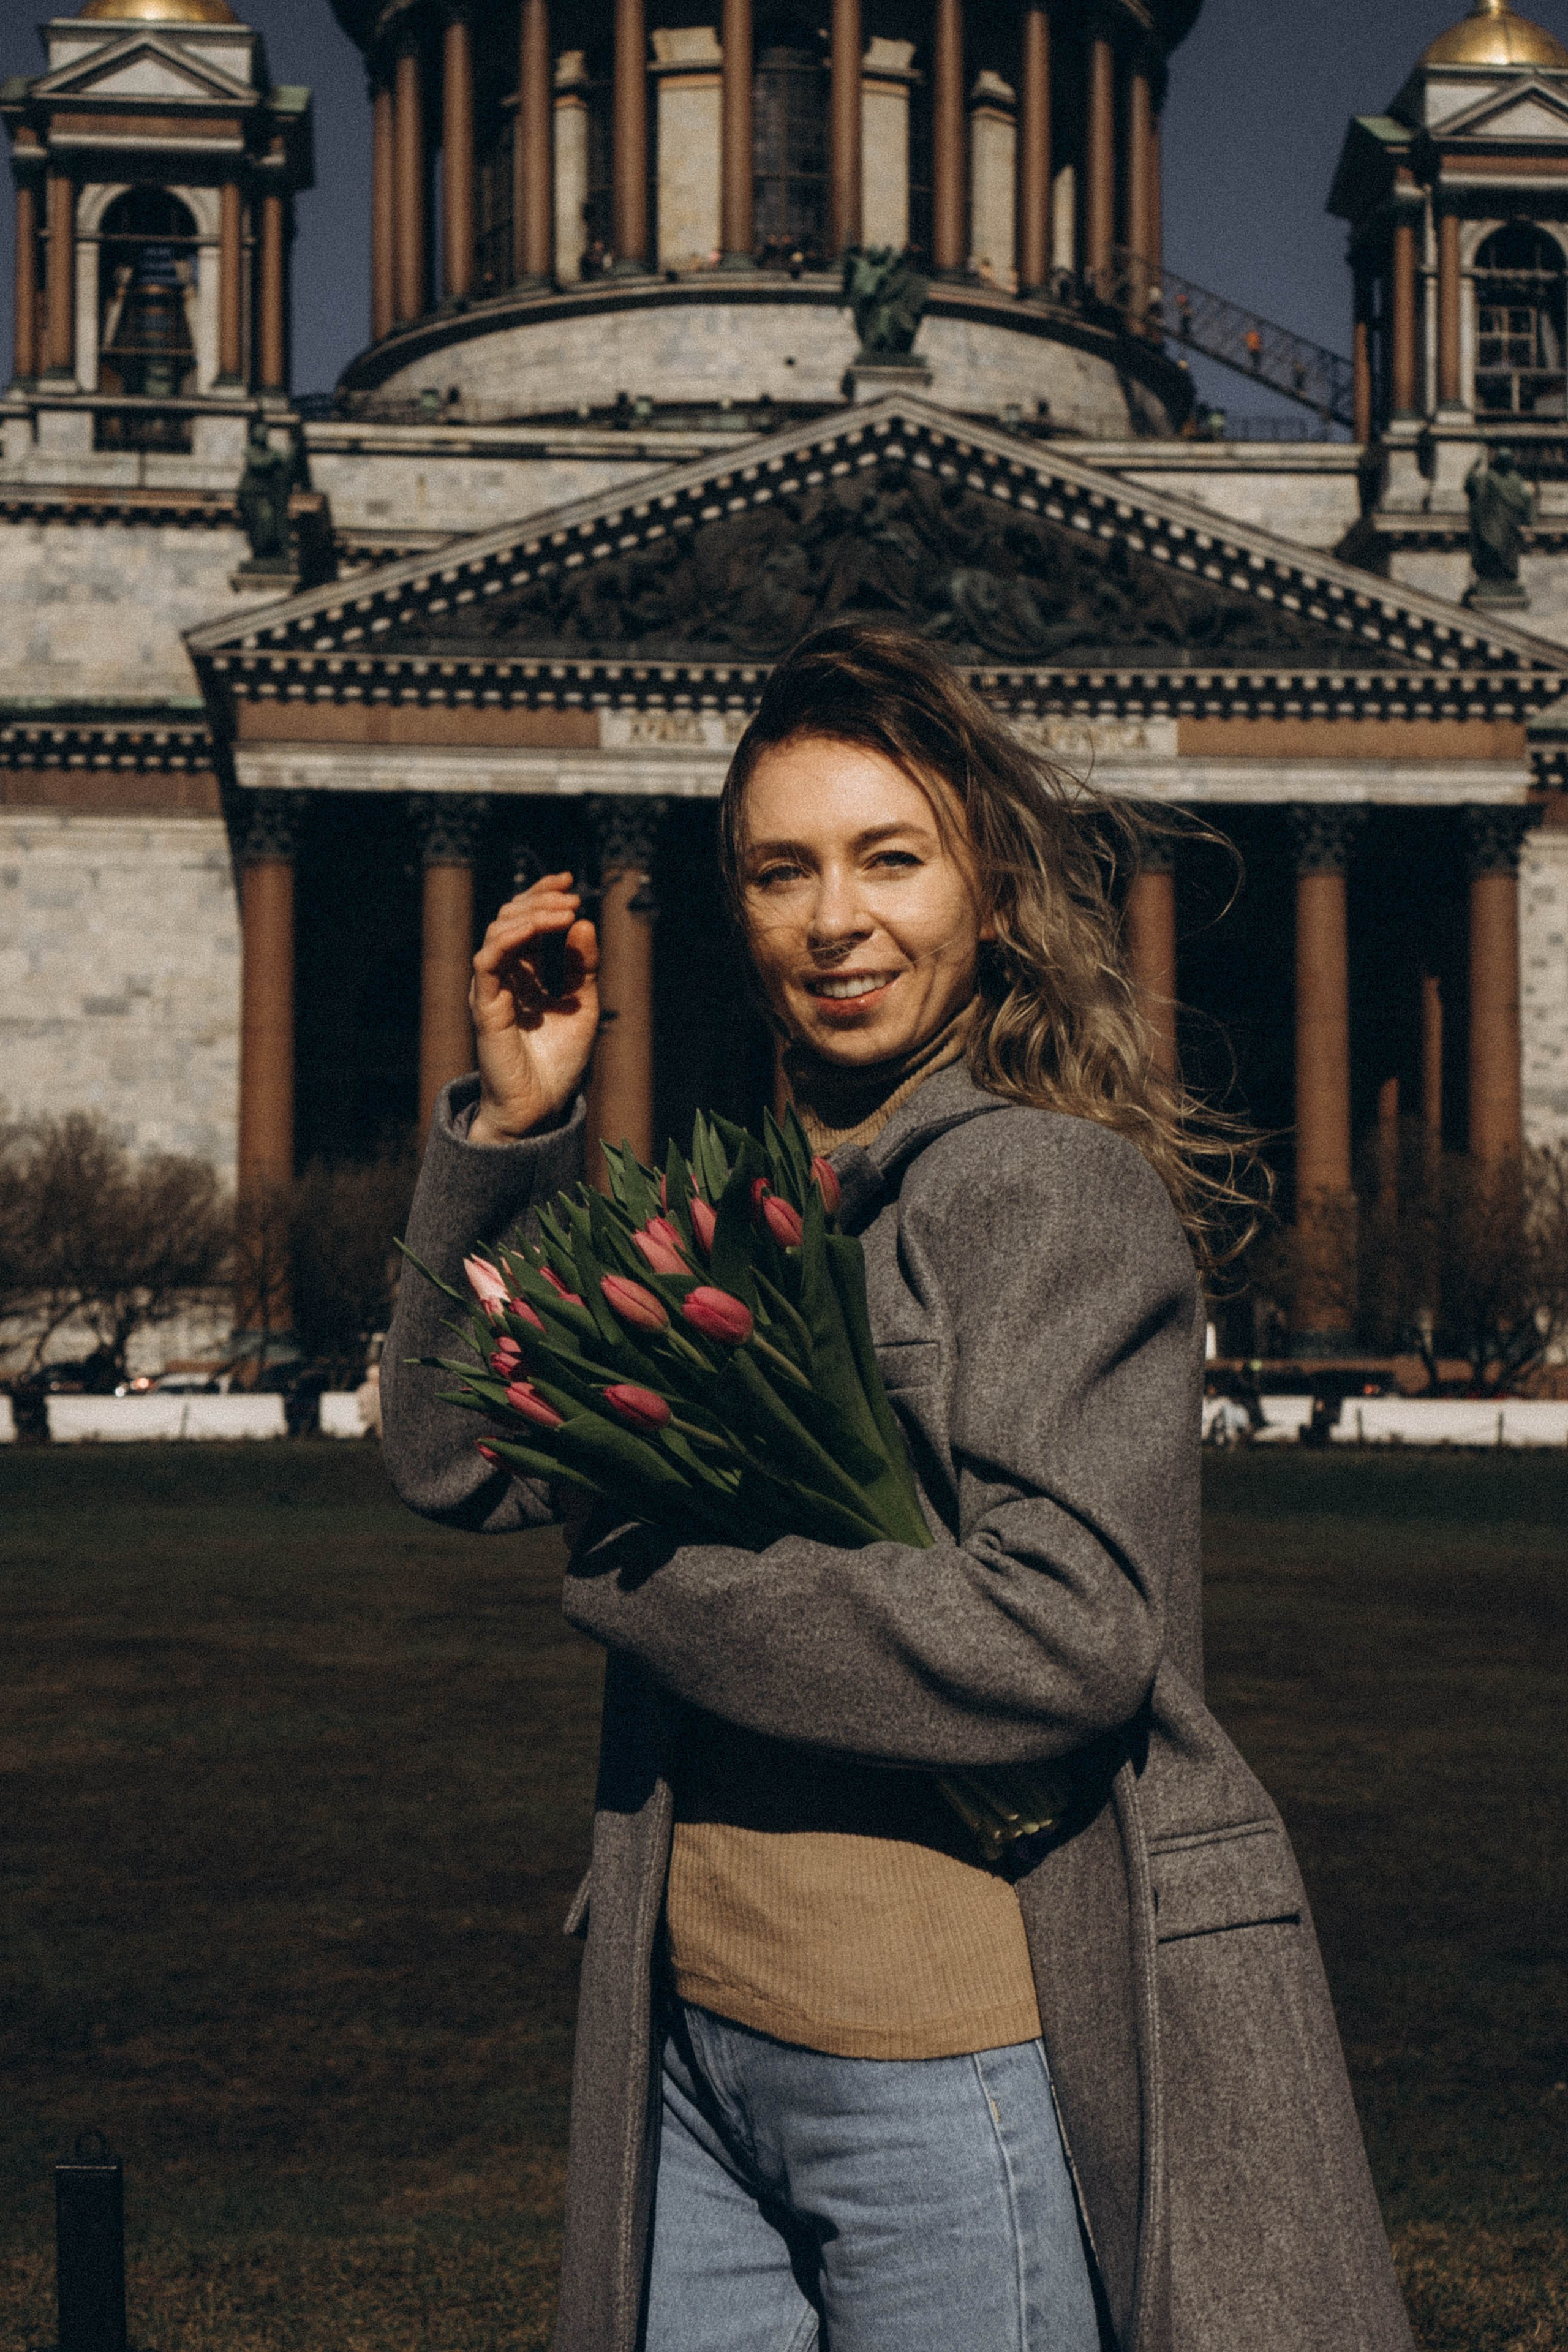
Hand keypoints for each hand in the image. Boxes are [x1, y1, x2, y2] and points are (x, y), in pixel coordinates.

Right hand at [468, 873, 599, 1143]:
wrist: (542, 1106)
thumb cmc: (559, 1062)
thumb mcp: (583, 1006)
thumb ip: (582, 968)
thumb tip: (583, 922)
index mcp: (525, 974)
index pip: (525, 921)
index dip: (543, 895)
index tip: (569, 880)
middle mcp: (505, 977)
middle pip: (510, 919)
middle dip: (540, 899)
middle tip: (571, 895)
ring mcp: (492, 990)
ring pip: (497, 933)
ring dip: (531, 914)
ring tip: (564, 910)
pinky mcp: (485, 1006)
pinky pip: (487, 961)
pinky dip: (510, 939)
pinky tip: (538, 928)